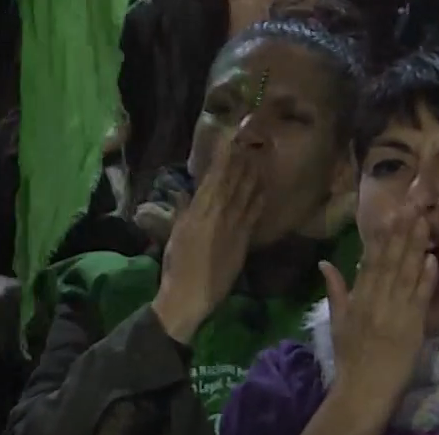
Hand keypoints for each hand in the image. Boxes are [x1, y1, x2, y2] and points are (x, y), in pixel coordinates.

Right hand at [150, 147, 262, 343]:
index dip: (222, 161)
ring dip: (251, 177)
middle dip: (239, 163)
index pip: (212, 179)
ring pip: (245, 196)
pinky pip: (253, 215)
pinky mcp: (243, 241)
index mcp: (197, 212)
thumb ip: (182, 212)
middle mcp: (218, 214)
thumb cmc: (176, 265)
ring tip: (257, 160)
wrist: (190, 294)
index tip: (229, 144)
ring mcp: (233, 227)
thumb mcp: (175, 234)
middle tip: (248, 145)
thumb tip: (183, 192)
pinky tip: (263, 189)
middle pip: (231, 183)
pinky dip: (258, 200)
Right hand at [319, 201, 438, 410]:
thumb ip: (335, 289)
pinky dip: (427, 279)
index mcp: (359, 298)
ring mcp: (396, 312)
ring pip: (407, 274)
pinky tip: (433, 260)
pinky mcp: (412, 326)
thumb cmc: (350, 354)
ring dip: (416, 248)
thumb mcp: (337, 320)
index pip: (371, 260)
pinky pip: (420, 298)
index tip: (390, 214)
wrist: (364, 386)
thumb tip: (324, 262)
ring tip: (424, 223)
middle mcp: (377, 300)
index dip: (381, 236)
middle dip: (401, 233)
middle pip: (390, 261)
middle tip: (412, 207)